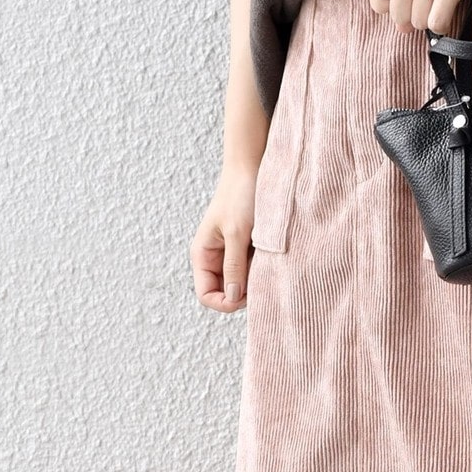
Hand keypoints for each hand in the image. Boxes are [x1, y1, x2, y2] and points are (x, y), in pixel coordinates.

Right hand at [190, 163, 256, 313]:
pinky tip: (270, 258)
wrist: (252, 168)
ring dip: (253, 281)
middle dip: (242, 293)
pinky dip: (260, 270)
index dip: (225, 302)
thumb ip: (234, 265)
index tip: (246, 295)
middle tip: (261, 280)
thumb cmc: (240, 195)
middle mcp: (214, 259)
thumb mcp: (237, 232)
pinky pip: (251, 271)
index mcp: (202, 255)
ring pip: (240, 284)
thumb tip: (232, 296)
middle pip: (224, 294)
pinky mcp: (245, 250)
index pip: (206, 296)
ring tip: (266, 264)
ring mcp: (230, 255)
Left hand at [368, 0, 471, 34]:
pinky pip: (437, 23)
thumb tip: (401, 23)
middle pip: (399, 16)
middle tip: (429, 4)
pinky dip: (443, 24)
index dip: (393, 8)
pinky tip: (449, 10)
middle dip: (414, 16)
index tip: (409, 2)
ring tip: (441, 2)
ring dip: (430, 19)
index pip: (378, 1)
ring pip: (419, 22)